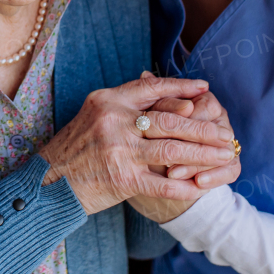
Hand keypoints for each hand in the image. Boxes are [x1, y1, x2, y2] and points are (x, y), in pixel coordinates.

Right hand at [38, 74, 237, 214]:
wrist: (48, 183)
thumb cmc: (74, 149)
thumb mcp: (94, 116)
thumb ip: (126, 105)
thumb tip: (168, 98)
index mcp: (108, 101)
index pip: (153, 88)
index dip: (182, 88)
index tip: (205, 89)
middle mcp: (114, 122)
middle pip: (170, 120)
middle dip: (203, 127)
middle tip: (225, 132)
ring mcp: (118, 151)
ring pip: (173, 149)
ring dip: (204, 154)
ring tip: (224, 155)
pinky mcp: (122, 179)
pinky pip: (163, 183)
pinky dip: (186, 185)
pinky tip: (202, 186)